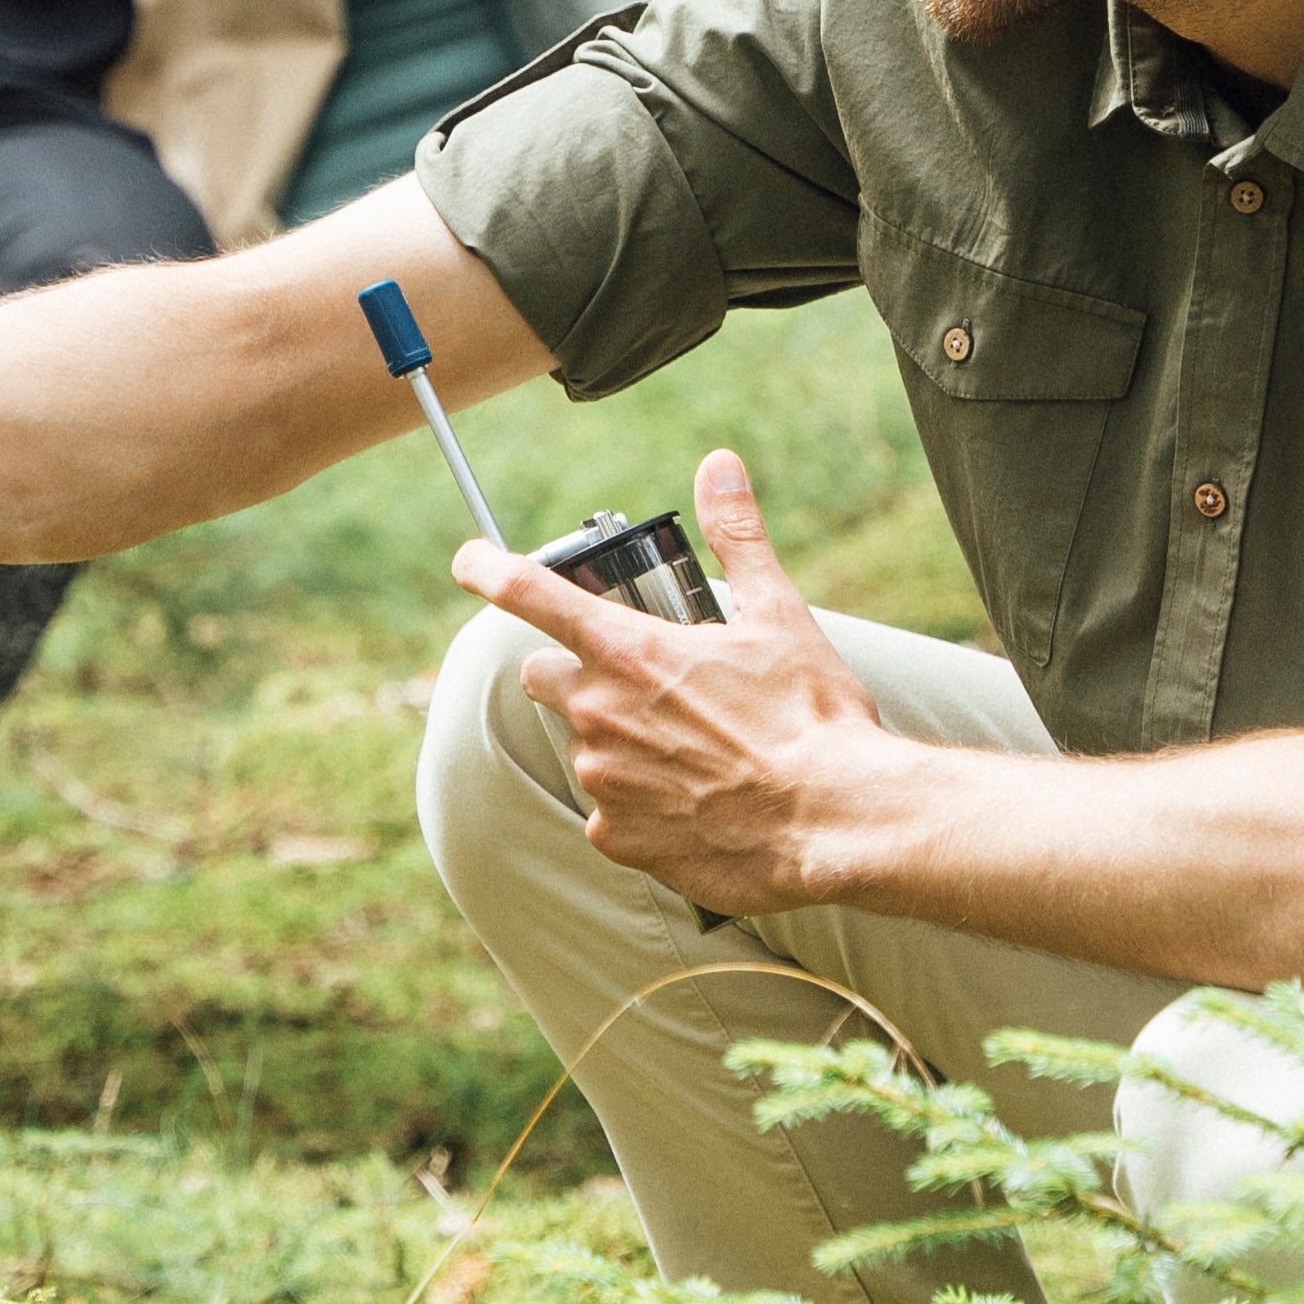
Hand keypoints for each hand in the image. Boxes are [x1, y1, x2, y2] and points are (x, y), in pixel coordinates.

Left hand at [452, 451, 892, 909]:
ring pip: (584, 745)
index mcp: (628, 649)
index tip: (468, 560)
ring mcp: (601, 778)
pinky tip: (695, 802)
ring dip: (619, 742)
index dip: (487, 569)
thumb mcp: (778, 614)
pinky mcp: (616, 837)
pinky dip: (640, 806)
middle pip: (545, 677)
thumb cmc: (810, 716)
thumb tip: (719, 466)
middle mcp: (598, 711)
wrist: (834, 821)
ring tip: (693, 749)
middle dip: (579, 675)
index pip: (528, 594)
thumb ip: (738, 536)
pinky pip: (608, 812)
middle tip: (644, 684)